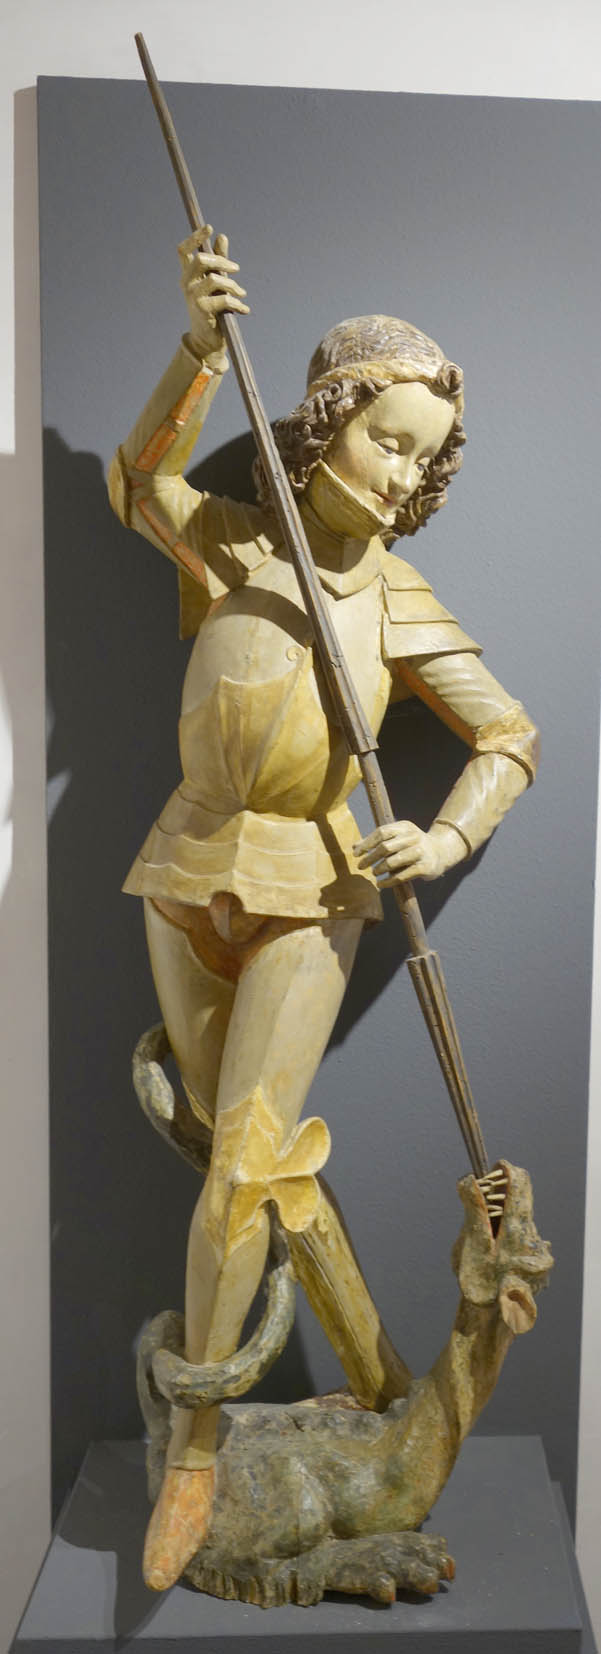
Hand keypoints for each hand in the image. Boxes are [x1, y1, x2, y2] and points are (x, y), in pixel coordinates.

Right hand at [178, 227, 249, 359]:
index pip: (184, 251)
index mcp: (188, 275)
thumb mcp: (217, 283)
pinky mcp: (201, 309)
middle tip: (236, 269)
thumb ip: (219, 261)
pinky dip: (237, 303)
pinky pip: (224, 298)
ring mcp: (192, 296)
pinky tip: (244, 310)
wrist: (208, 339)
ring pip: (215, 278)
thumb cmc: (213, 309)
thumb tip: (221, 236)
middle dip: (222, 261)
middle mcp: (186, 283)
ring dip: (233, 285)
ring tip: (242, 294)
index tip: (209, 227)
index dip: (194, 237)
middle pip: (200, 259)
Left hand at [353, 820, 466, 886]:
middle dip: (370, 857)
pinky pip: (401, 876)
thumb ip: (377, 841)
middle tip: (361, 866)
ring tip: (373, 873)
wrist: (440, 853)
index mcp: (405, 827)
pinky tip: (381, 883)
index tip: (356, 854)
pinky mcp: (424, 867)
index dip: (367, 844)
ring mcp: (420, 852)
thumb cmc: (412, 845)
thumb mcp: (398, 838)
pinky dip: (388, 881)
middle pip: (385, 847)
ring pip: (393, 861)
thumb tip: (354, 847)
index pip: (381, 832)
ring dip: (379, 868)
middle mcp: (414, 837)